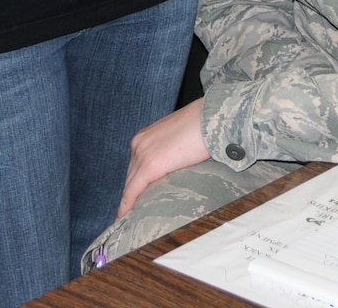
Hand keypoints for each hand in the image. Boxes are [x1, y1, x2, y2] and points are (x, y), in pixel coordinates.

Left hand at [117, 99, 210, 216]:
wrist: (213, 118)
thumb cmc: (204, 126)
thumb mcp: (181, 140)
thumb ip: (172, 153)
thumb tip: (176, 170)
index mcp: (146, 136)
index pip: (136, 166)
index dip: (134, 184)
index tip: (133, 199)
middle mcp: (139, 143)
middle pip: (130, 176)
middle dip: (131, 195)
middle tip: (129, 214)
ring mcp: (143, 153)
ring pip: (130, 184)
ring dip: (130, 202)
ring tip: (128, 219)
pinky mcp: (150, 165)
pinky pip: (133, 190)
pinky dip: (127, 204)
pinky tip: (124, 216)